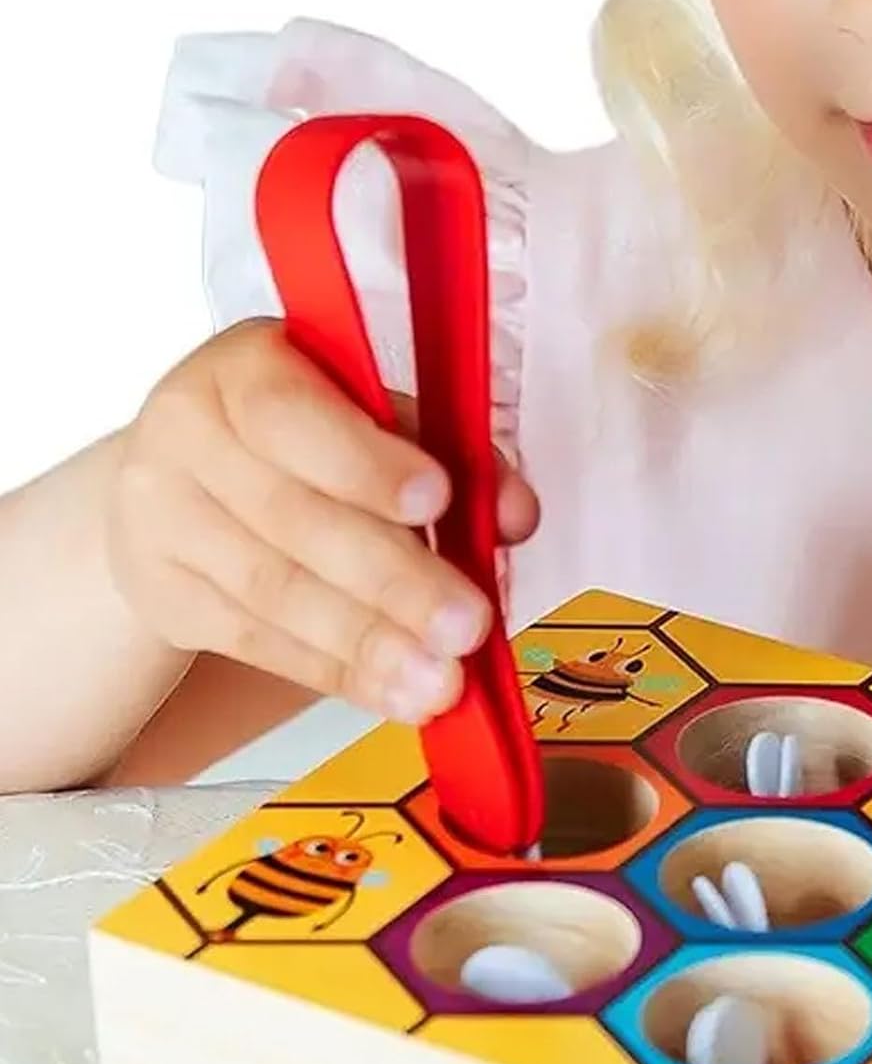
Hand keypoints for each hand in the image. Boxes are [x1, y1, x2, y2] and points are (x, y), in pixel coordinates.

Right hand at [108, 318, 538, 723]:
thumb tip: (514, 514)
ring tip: (442, 681)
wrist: (176, 488)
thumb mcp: (369, 421)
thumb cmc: (300, 445)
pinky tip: (397, 694)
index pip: (294, 415)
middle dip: (394, 579)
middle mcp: (190, 434)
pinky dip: (341, 674)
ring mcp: (165, 518)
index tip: (436, 501)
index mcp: (246, 369)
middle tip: (466, 625)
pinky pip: (262, 643)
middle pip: (295, 518)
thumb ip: (447, 453)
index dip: (366, 464)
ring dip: (371, 644)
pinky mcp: (167, 595)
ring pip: (278, 592)